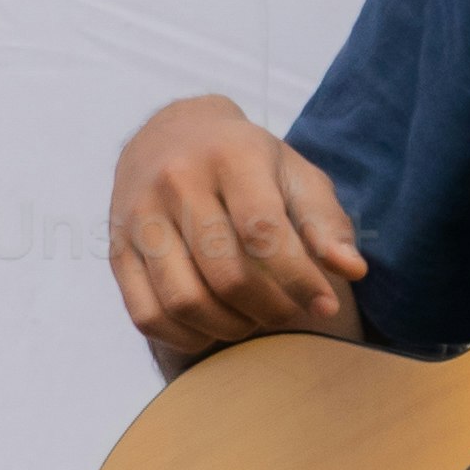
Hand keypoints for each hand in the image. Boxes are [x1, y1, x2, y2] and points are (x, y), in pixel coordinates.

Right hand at [107, 94, 368, 362]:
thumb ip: (325, 221)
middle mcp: (177, 181)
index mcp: (230, 155)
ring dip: (228, 327)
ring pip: (183, 300)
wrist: (170, 133)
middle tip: (287, 313)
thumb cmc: (247, 162)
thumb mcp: (293, 173)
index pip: (263, 231)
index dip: (298, 278)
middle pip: (225, 273)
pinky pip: (147, 313)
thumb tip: (352, 271)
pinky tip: (213, 328)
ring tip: (252, 320)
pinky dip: (185, 337)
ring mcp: (139, 216)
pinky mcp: (117, 248)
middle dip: (268, 308)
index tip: (325, 305)